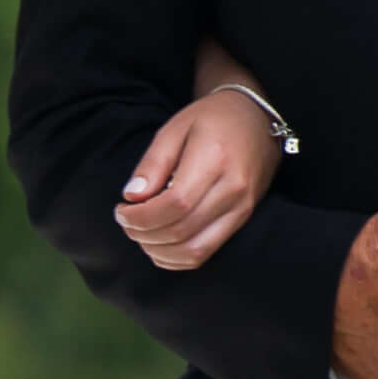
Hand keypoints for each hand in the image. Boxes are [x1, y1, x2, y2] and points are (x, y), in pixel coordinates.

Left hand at [116, 83, 282, 271]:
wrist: (256, 119)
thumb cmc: (211, 119)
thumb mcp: (175, 128)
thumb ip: (153, 163)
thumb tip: (132, 197)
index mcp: (215, 160)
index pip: (175, 204)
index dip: (142, 216)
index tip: (122, 210)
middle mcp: (233, 189)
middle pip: (181, 230)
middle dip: (144, 233)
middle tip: (126, 222)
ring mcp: (241, 208)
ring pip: (194, 250)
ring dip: (158, 250)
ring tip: (140, 233)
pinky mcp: (242, 219)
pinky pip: (207, 253)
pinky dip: (177, 258)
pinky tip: (159, 245)